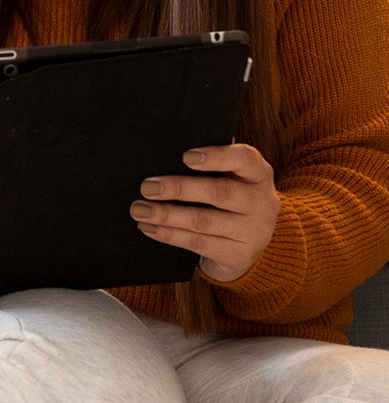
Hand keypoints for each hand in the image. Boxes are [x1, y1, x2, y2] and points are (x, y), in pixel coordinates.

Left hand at [130, 143, 280, 282]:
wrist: (246, 246)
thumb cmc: (228, 202)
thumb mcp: (230, 179)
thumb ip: (212, 163)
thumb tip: (174, 147)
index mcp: (259, 175)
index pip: (245, 159)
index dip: (217, 156)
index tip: (185, 156)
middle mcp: (262, 202)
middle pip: (219, 193)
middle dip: (179, 189)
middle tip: (147, 187)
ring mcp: (254, 232)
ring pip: (203, 221)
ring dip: (166, 215)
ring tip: (139, 210)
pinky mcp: (239, 255)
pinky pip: (198, 243)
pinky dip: (169, 234)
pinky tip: (149, 227)